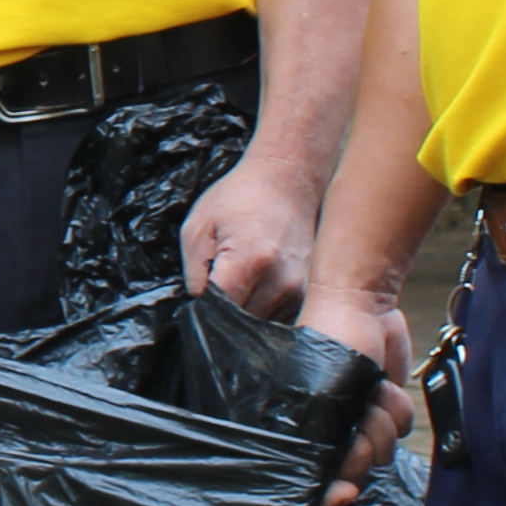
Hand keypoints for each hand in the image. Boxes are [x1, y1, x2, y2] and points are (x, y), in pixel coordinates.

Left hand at [177, 161, 318, 318]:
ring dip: (246, 317)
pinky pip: (282, 318)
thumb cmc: (240, 197)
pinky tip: (259, 288)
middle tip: (218, 291)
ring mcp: (302, 290)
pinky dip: (266, 311)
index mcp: (250, 261)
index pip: (219, 313)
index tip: (197, 303)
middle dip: (224, 317)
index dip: (203, 312)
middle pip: (242, 325)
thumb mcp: (198, 226)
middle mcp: (282, 281)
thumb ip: (193, 274)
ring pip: (262, 327)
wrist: (290, 178)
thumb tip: (198, 309)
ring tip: (242, 284)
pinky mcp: (312, 293)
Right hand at [300, 268, 416, 505]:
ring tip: (372, 391)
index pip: (313, 483)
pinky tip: (384, 385)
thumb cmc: (327, 345)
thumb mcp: (317, 399)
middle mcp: (327, 432)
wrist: (362, 306)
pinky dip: (398, 408)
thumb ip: (322, 447)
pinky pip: (402, 429)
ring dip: (384, 421)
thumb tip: (339, 491)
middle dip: (365, 445)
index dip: (331, 494)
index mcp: (298, 432)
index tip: (347, 492)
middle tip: (359, 416)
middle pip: (354, 471)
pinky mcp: (383, 408)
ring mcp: (357, 421)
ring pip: (383, 451)